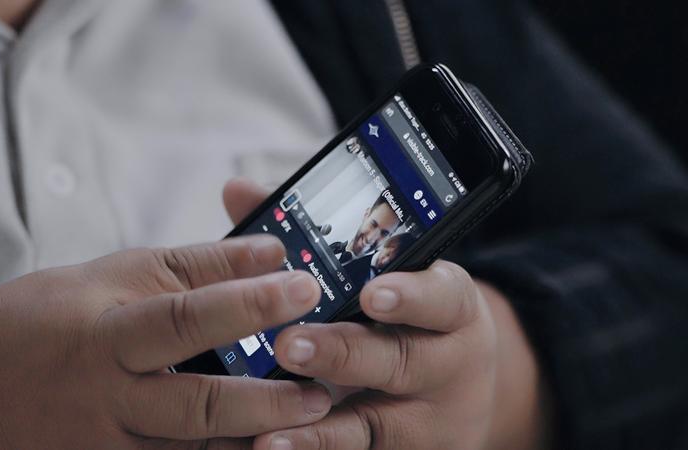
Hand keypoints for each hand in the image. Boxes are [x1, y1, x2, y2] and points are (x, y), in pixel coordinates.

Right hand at [0, 236, 331, 448]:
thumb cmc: (25, 329)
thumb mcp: (97, 279)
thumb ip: (181, 268)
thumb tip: (262, 250)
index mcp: (101, 332)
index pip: (182, 314)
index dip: (245, 299)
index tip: (300, 281)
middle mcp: (106, 396)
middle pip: (198, 400)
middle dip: (269, 391)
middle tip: (328, 376)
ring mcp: (105, 446)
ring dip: (257, 436)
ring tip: (312, 417)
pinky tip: (260, 447)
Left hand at [223, 178, 549, 449]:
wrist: (457, 389)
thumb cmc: (403, 317)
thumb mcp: (383, 273)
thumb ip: (310, 233)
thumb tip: (238, 190)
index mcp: (448, 306)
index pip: (443, 296)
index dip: (410, 296)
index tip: (370, 292)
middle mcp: (449, 364)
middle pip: (403, 360)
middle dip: (344, 354)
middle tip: (290, 346)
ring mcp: (432, 420)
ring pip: (378, 425)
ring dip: (322, 431)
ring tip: (270, 433)